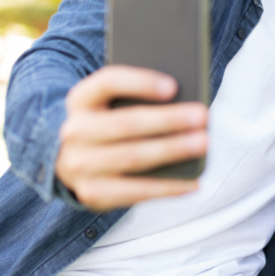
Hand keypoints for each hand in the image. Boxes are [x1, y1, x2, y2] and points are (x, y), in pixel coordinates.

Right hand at [55, 65, 207, 211]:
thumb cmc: (108, 122)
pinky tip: (193, 181)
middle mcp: (75, 131)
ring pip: (132, 157)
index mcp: (81, 98)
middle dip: (168, 120)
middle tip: (202, 116)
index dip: (141, 83)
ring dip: (172, 150)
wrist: (72, 159)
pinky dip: (168, 187)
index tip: (174, 86)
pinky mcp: (92, 192)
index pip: (109, 82)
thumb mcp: (112, 102)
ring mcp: (79, 165)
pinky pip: (135, 192)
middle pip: (126, 123)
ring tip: (202, 143)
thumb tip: (182, 97)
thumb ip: (138, 96)